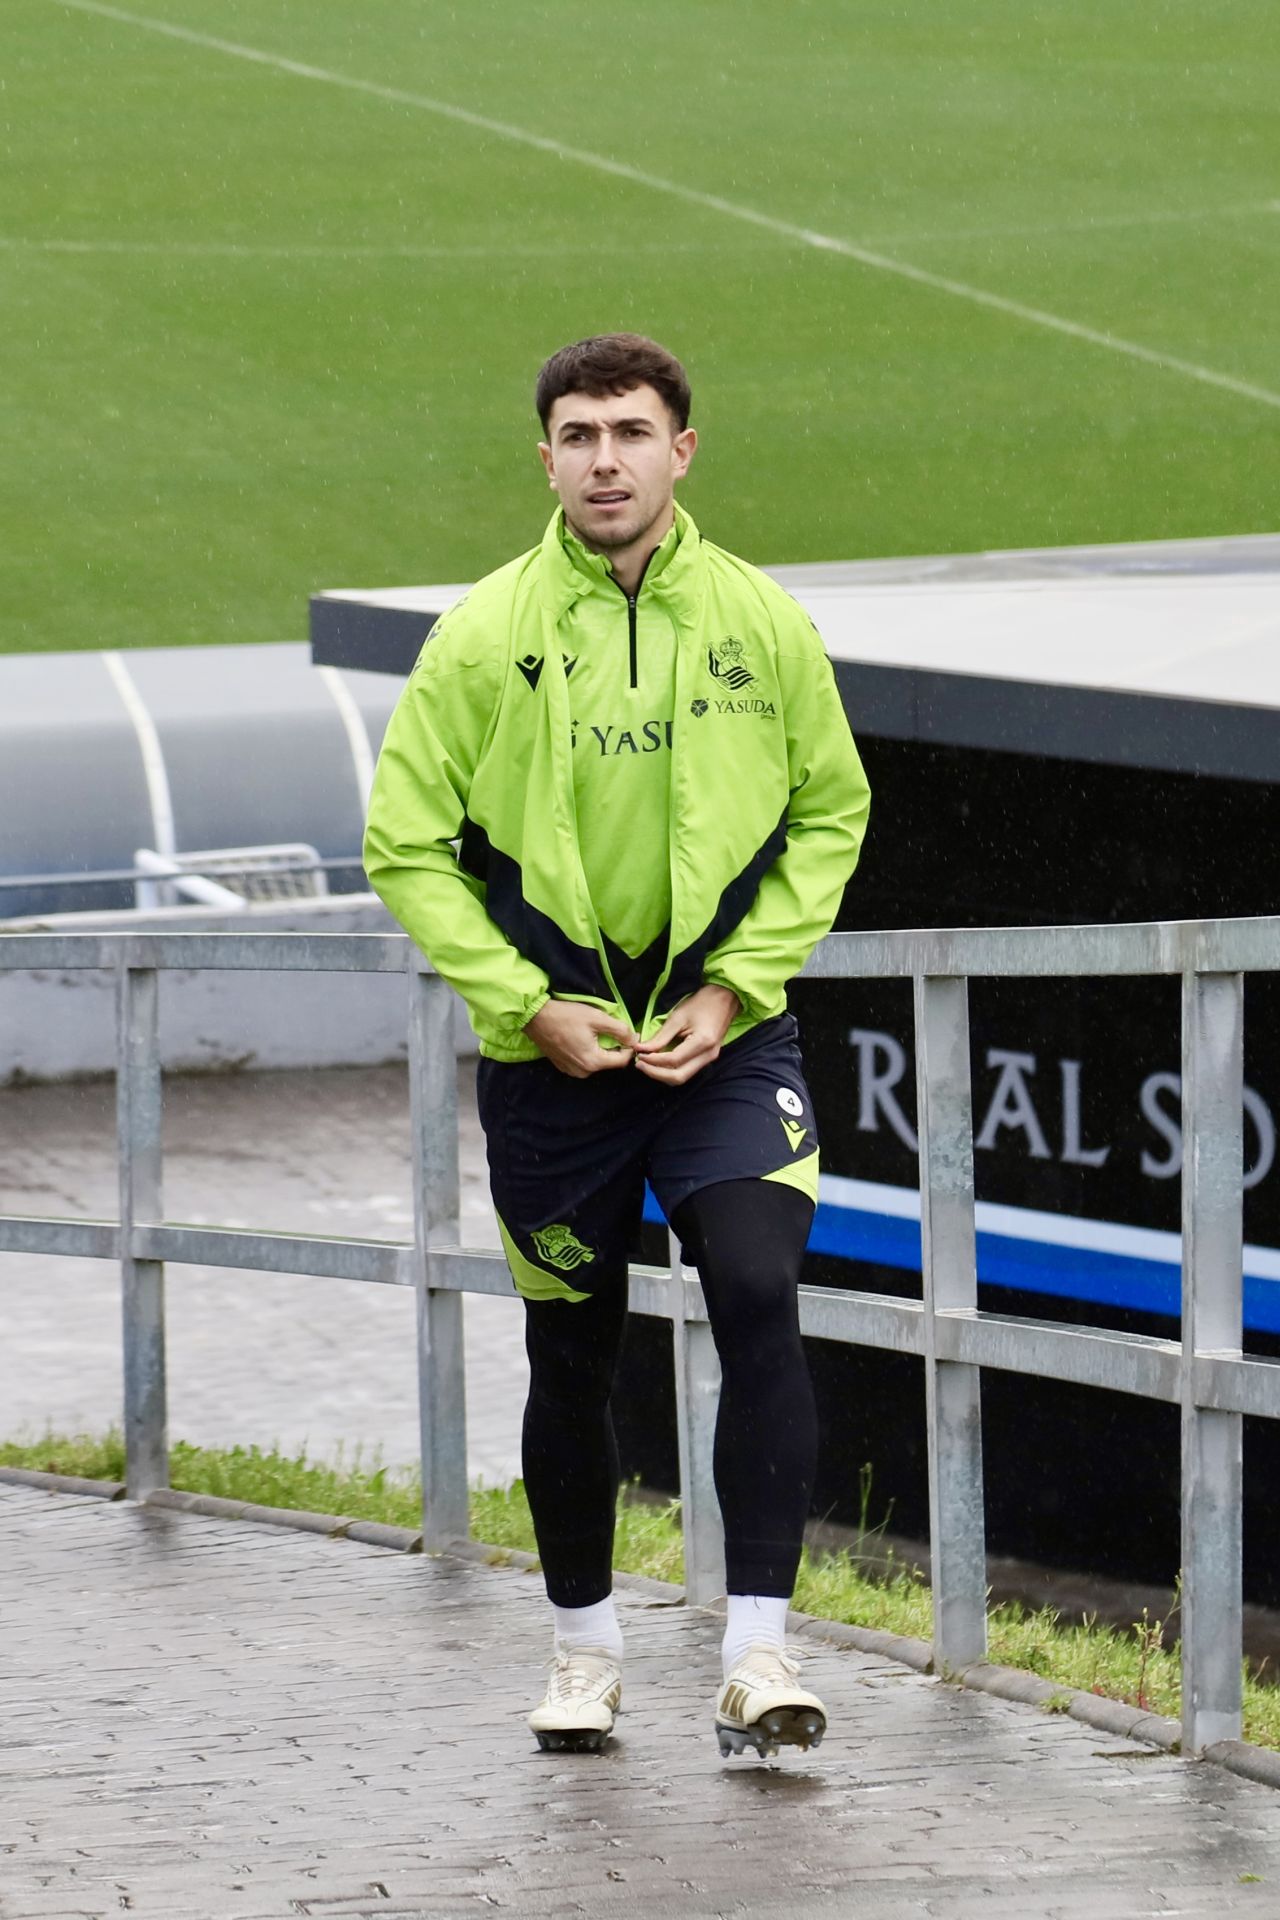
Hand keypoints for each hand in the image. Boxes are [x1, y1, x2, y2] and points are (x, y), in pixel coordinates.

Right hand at [524, 999, 640, 1077]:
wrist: (536, 1017)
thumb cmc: (567, 1016)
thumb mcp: (597, 1018)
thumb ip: (620, 1030)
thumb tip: (635, 1039)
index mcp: (593, 1062)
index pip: (622, 1060)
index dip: (629, 1046)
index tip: (629, 1033)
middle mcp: (583, 1072)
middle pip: (609, 1062)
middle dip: (614, 1047)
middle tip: (609, 1029)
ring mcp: (571, 1071)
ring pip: (596, 1062)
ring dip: (600, 1049)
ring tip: (593, 1033)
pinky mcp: (563, 1067)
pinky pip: (583, 1062)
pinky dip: (587, 1052)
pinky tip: (580, 1038)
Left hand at [633, 984, 740, 1085]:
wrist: (724, 999)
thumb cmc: (702, 1003)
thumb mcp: (678, 1017)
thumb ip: (661, 1037)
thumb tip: (642, 1049)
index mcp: (703, 1042)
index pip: (673, 1060)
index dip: (653, 1060)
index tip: (638, 1054)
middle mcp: (708, 1055)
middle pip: (679, 1077)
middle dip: (656, 1073)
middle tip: (639, 1064)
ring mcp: (709, 1059)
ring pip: (682, 1077)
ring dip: (662, 1074)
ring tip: (645, 1063)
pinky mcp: (707, 1058)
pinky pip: (686, 1071)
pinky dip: (670, 1070)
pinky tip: (658, 1062)